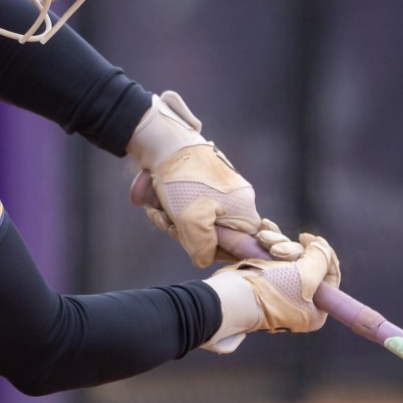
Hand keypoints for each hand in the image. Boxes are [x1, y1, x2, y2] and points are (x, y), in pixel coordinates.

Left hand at [127, 91, 277, 266]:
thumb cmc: (182, 180)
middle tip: (170, 224)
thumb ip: (203, 248)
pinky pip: (193, 209)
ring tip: (159, 211)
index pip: (239, 247)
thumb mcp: (192, 221)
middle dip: (188, 235)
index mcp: (245, 210)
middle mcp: (239, 201)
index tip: (192, 242)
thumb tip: (204, 259)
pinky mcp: (206, 185)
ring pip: (200, 223)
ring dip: (177, 223)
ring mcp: (223, 192)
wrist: (165, 143)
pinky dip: (175, 211)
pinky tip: (158, 206)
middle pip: (216, 236)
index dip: (213, 250)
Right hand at [200, 234, 340, 353]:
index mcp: (315, 310)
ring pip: (290, 256)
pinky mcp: (266, 279)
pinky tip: (264, 228)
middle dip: (293, 249)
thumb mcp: (306, 277)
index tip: (310, 238)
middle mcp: (301, 302)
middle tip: (277, 250)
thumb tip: (322, 247)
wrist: (229, 297)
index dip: (324, 253)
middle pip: (309, 264)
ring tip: (263, 239)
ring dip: (278, 242)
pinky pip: (275, 257)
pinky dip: (271, 242)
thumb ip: (322, 259)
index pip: (330, 276)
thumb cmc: (271, 291)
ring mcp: (282, 290)